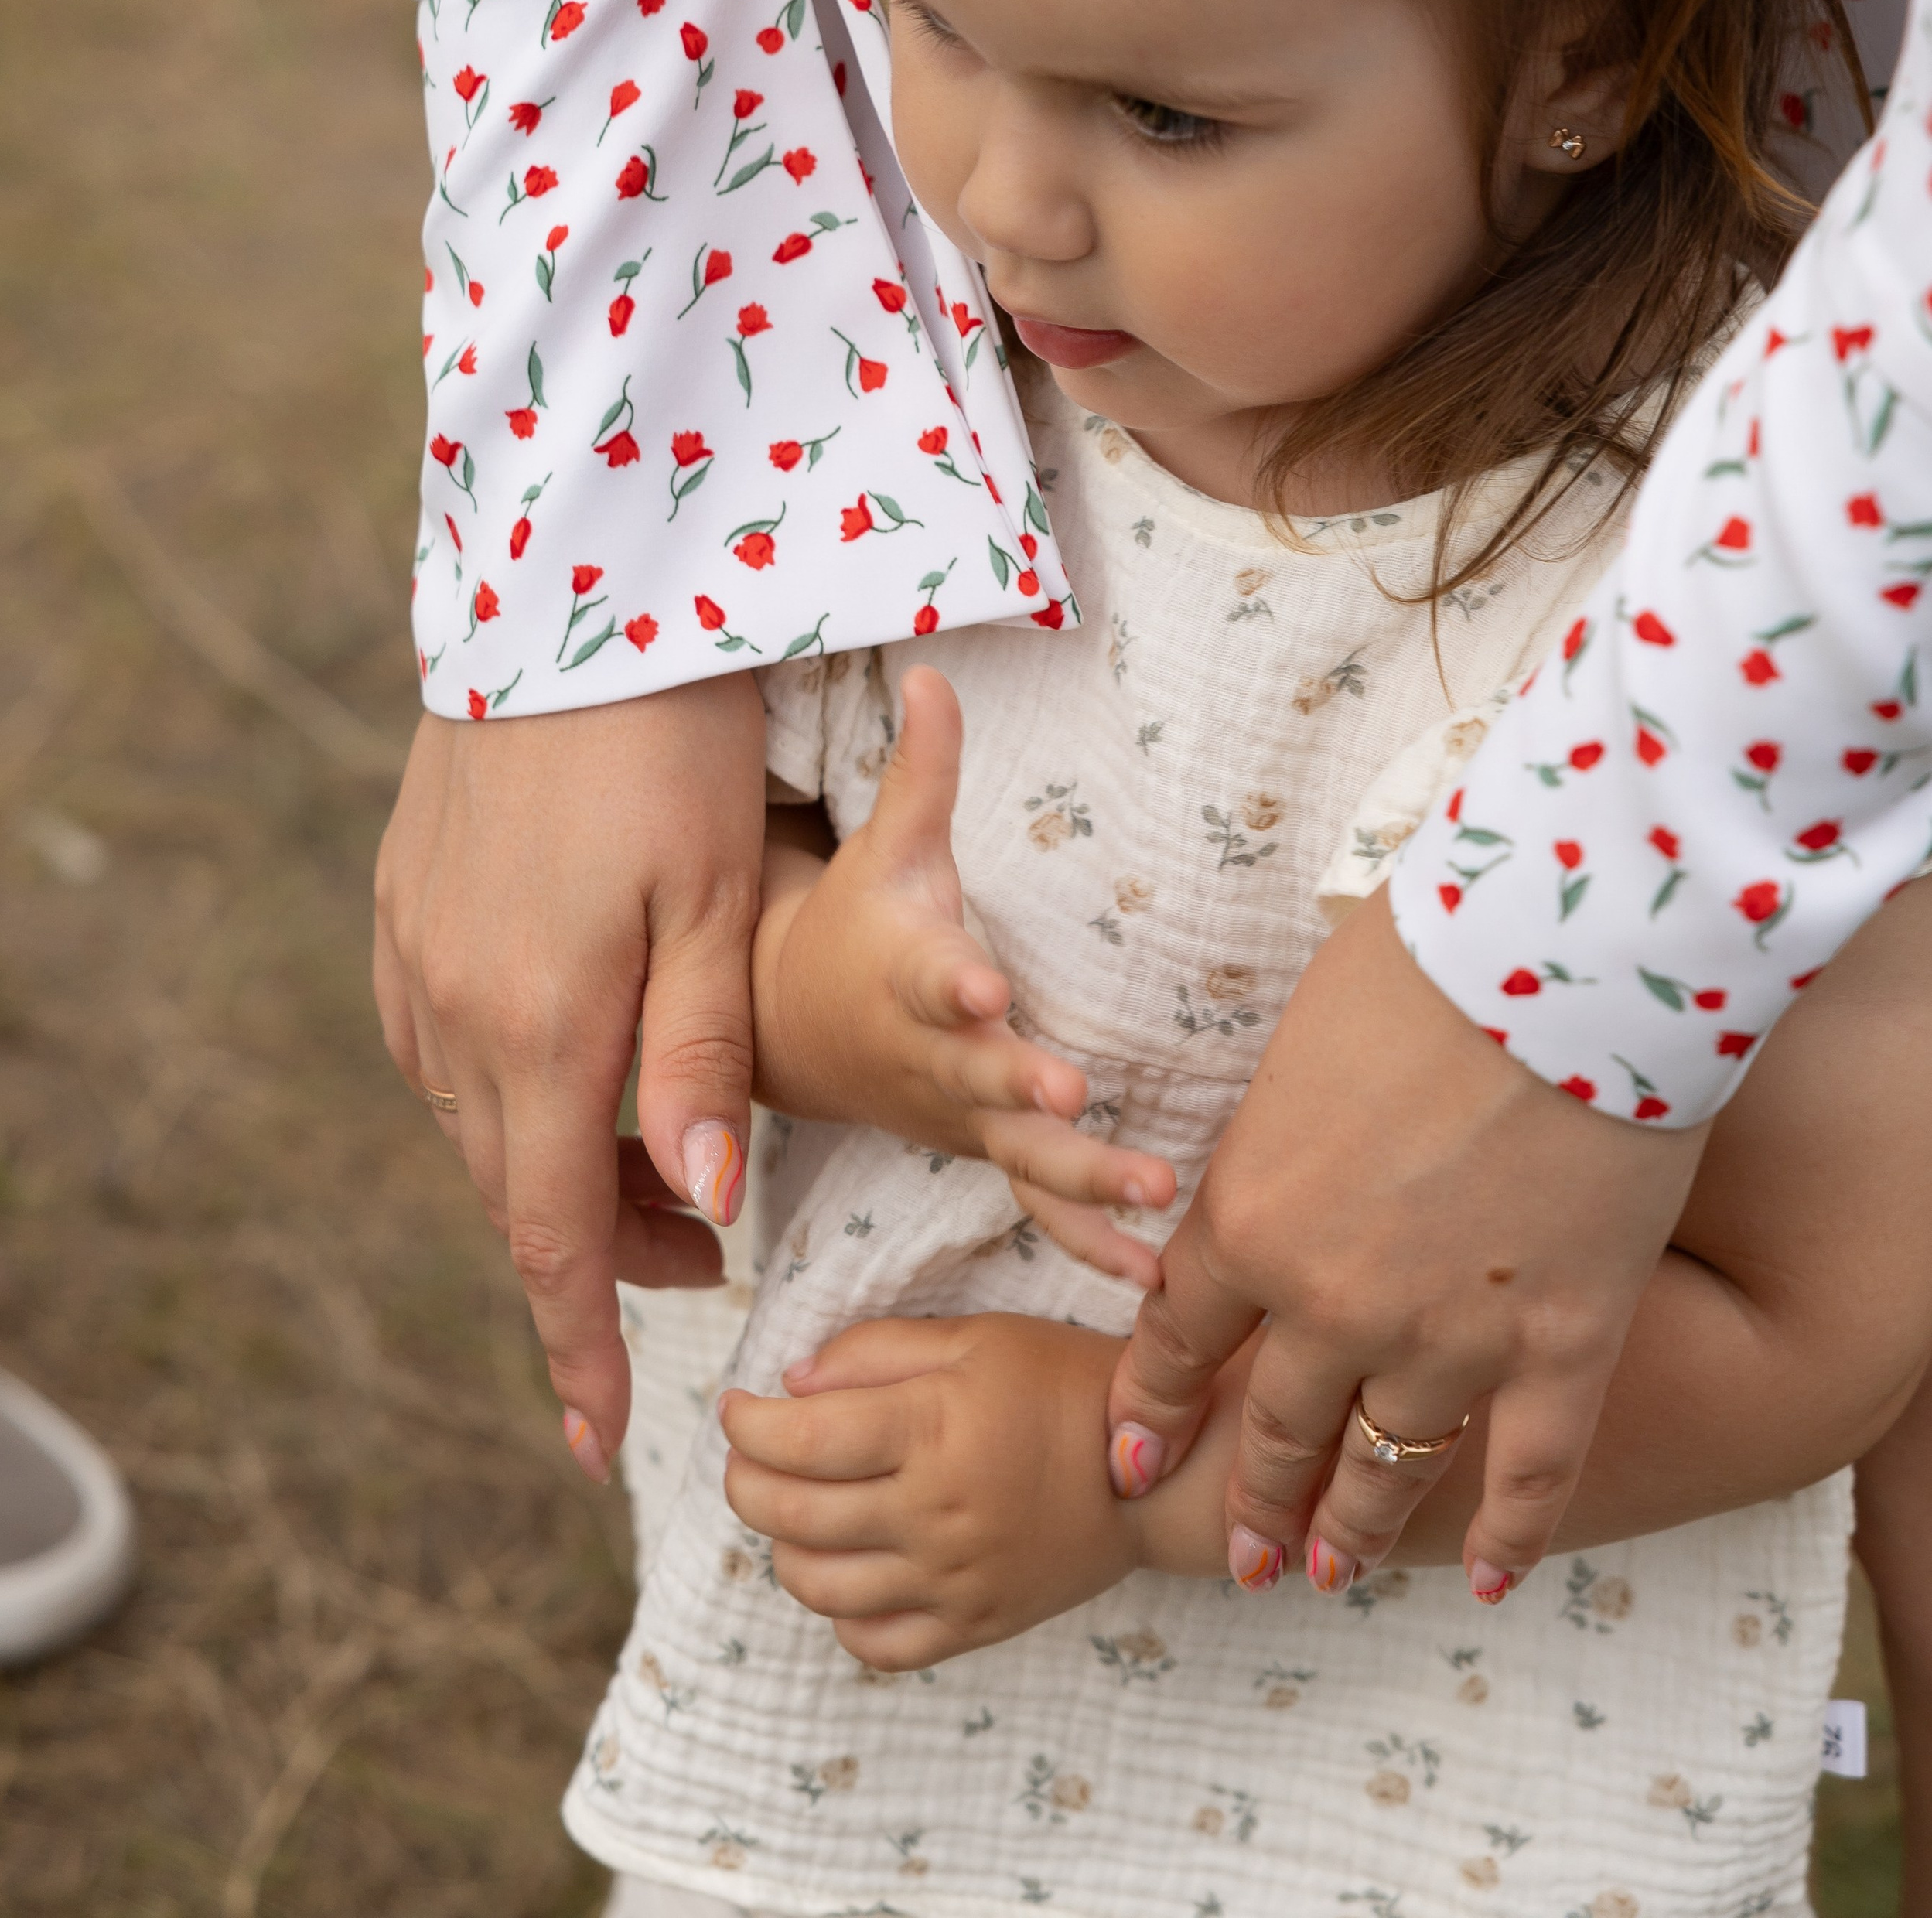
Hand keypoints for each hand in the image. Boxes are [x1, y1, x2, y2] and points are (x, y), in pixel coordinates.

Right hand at [374, 677, 766, 1475]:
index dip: (581, 1346)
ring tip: (658, 1175)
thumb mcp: (717, 898)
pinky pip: (446, 1049)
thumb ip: (701, 1056)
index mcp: (538, 1025)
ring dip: (557, 1173)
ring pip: (480, 1124)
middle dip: (598, 1256)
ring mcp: (412, 958)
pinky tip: (573, 1072)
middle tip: (707, 1265)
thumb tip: (697, 1203)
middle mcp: (450, 1010)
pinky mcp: (403, 911)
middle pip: (515, 1190)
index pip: (551, 1234)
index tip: (603, 1445)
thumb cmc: (672, 744)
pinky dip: (513, 1094)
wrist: (563, 596)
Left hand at [720, 1315, 1139, 1665]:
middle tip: (748, 1455)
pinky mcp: (973, 1627)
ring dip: (784, 1546)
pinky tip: (852, 1567)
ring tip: (797, 1508)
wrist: (1157, 1466)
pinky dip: (842, 1614)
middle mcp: (934, 1514)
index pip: (797, 1439)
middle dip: (744, 1482)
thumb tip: (789, 1384)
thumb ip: (874, 1352)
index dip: (744, 1423)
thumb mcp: (972, 1337)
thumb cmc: (1059, 1382)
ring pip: (818, 1588)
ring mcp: (953, 1582)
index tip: (734, 1406)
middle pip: (790, 1516)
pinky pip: (874, 1645)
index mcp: (931, 1430)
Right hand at [752, 666, 1174, 1262]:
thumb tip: (933, 667)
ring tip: (1156, 1202)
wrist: (796, 1030)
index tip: (986, 983)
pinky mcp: (988, 1152)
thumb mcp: (887, 846)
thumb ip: (924, 769)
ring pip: (1021, 1155)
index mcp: (910, 973)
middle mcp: (933, 1055)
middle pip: (983, 1077)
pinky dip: (1090, 1246)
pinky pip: (1040, 1207)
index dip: (955, 980)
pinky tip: (1153, 1284)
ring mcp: (961, 1116)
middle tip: (1080, 1100)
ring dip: (1085, 1185)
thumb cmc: (861, 923)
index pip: (931, 974)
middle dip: (1028, 1090)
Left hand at [1105, 885, 1708, 1601]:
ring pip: (1388, 1468)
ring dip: (1355, 1530)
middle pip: (1276, 1425)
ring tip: (1332, 1574)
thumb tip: (1285, 1170)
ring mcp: (1453, 1339)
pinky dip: (1510, 1533)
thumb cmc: (1424, 966)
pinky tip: (1495, 1579)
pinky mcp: (1568, 1347)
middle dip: (1252, 1498)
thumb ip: (1280, 1141)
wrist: (1569, 964)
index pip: (1178, 1341)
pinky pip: (1531, 1473)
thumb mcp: (1302, 1052)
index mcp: (1253, 1218)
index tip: (1131, 1460)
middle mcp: (1335, 1304)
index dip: (1152, 1410)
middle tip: (1242, 1555)